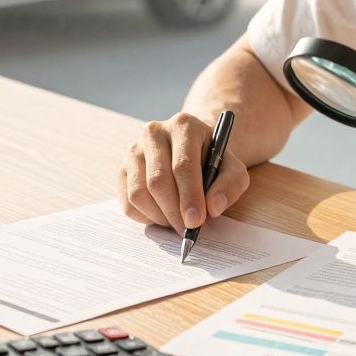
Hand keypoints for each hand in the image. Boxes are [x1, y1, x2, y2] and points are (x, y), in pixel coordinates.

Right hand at [118, 112, 249, 232]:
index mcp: (184, 126)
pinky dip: (145, 217)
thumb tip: (213, 207)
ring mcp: (134, 150)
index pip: (182, 165)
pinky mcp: (123, 169)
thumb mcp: (233, 170)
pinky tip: (163, 216)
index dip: (189, 197)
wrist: (192, 152)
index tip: (196, 221)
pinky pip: (127, 202)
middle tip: (188, 229)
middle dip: (174, 212)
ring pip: (138, 193)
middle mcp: (154, 133)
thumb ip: (230, 186)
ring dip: (159, 217)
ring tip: (177, 222)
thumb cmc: (213, 162)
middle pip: (158, 181)